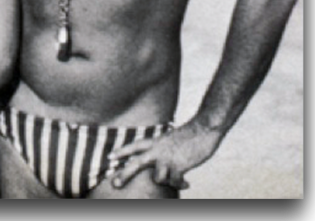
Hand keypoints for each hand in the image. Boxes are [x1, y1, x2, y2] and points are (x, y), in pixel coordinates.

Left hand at [108, 120, 222, 190]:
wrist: (205, 128)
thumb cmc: (190, 134)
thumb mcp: (171, 138)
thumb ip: (163, 148)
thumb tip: (159, 160)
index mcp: (156, 141)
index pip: (135, 146)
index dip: (122, 151)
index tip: (110, 156)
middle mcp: (159, 150)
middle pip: (137, 163)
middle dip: (125, 174)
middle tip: (114, 184)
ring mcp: (168, 158)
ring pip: (157, 178)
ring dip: (166, 182)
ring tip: (176, 181)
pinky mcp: (180, 165)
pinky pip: (175, 182)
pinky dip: (180, 185)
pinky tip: (186, 184)